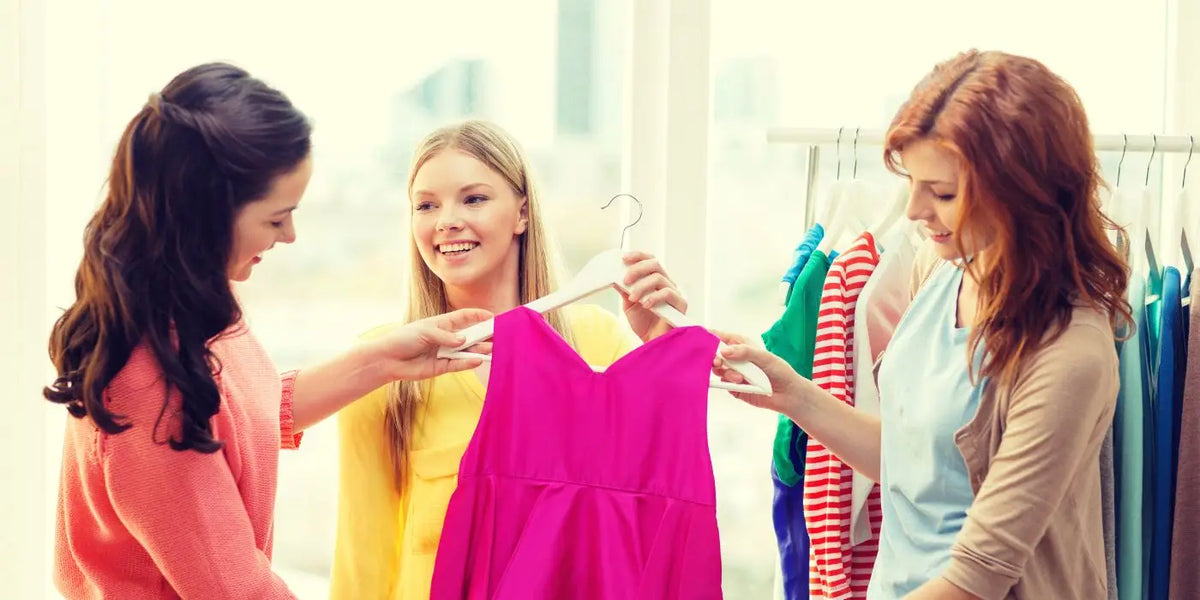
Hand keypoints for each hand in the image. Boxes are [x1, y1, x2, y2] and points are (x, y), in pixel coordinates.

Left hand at [368, 308, 492, 380]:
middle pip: (470, 335)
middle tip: (499, 336)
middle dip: (484, 335)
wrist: (388, 360)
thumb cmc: (403, 339)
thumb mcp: (424, 332)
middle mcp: (447, 338)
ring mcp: (446, 353)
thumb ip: (445, 336)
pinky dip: (468, 363)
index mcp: (442, 324)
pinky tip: (478, 360)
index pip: (465, 317)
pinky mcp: (442, 367)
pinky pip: (458, 364)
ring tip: (491, 349)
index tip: (493, 317)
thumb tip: (463, 341)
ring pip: (467, 351)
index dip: (479, 316)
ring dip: (479, 350)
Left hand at [620, 251, 687, 341]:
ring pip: (659, 278)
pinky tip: (645, 304)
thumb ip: (624, 289)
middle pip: (655, 264)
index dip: (638, 256)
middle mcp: (666, 283)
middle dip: (638, 269)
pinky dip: (653, 297)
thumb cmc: (644, 323)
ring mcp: (674, 292)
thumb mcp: (629, 304)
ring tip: (632, 298)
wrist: (652, 343)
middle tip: (625, 279)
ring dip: (642, 286)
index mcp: (655, 280)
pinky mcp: (680, 304)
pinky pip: (668, 293)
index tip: (624, 258)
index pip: (649, 260)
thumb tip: (614, 275)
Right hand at [709, 329, 808, 415]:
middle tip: (718, 361)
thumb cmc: (780, 372)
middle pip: (716, 355)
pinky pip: (724, 384)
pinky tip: (740, 384)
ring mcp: (734, 373)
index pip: (723, 338)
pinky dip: (729, 383)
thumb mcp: (764, 357)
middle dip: (714, 357)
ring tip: (739, 377)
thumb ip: (744, 352)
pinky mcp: (734, 388)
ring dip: (726, 372)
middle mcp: (736, 359)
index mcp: (742, 346)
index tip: (702, 337)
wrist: (788, 395)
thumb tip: (724, 351)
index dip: (712, 336)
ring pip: (719, 370)